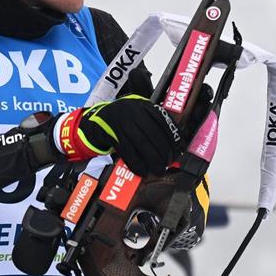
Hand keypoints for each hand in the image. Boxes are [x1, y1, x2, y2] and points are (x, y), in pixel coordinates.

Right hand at [55, 95, 184, 175]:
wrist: (98, 120)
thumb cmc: (124, 119)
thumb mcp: (139, 112)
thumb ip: (155, 121)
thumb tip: (176, 143)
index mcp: (143, 104)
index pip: (163, 121)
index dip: (172, 137)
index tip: (177, 150)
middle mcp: (133, 111)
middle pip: (153, 134)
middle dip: (164, 152)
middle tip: (168, 163)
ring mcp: (122, 122)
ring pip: (142, 143)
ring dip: (152, 159)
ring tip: (158, 169)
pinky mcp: (112, 134)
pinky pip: (127, 151)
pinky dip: (136, 163)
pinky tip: (142, 170)